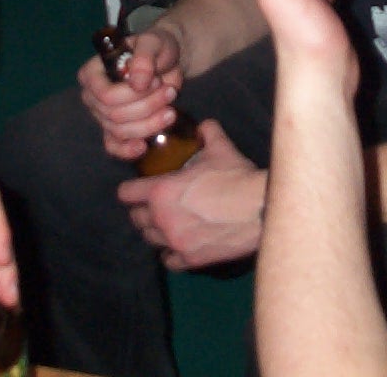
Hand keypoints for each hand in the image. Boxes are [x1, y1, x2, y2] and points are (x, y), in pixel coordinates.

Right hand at [78, 26, 186, 160]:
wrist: (167, 62)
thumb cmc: (156, 48)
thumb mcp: (152, 43)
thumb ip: (143, 59)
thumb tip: (137, 83)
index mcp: (92, 73)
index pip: (106, 95)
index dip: (133, 94)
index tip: (156, 81)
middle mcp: (92, 96)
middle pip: (115, 115)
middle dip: (148, 107)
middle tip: (170, 93)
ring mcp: (102, 115)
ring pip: (121, 131)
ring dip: (150, 123)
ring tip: (171, 110)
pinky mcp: (115, 130)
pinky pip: (114, 146)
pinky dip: (128, 150)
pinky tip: (143, 147)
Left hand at [118, 121, 266, 269]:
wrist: (259, 209)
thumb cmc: (236, 177)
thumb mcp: (220, 149)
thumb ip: (208, 134)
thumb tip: (205, 125)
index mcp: (161, 191)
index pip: (127, 193)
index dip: (129, 190)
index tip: (133, 190)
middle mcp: (162, 219)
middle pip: (136, 219)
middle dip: (142, 210)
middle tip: (153, 205)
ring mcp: (175, 242)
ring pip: (150, 239)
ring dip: (155, 231)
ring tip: (165, 224)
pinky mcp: (190, 259)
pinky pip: (168, 260)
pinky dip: (170, 253)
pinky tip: (178, 244)